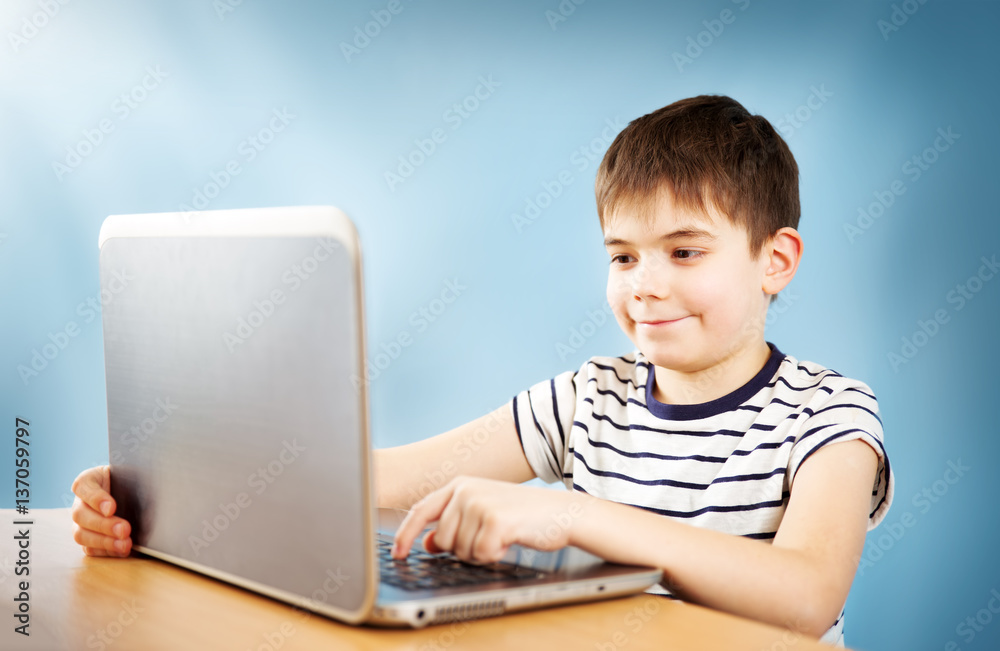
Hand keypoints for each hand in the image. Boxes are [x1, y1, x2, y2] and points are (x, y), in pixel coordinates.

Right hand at [70, 465, 131, 556]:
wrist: (135, 492)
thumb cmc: (131, 479)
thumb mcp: (131, 472)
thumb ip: (132, 477)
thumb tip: (149, 485)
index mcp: (88, 481)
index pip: (83, 487)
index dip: (95, 498)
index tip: (112, 507)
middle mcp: (80, 503)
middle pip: (80, 515)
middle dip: (104, 524)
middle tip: (125, 529)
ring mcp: (81, 523)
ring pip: (81, 534)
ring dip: (104, 541)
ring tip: (125, 544)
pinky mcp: (88, 539)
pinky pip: (90, 549)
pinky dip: (106, 551)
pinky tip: (121, 550)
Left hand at [390, 476, 588, 563]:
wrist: (562, 512)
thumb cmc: (523, 515)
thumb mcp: (482, 515)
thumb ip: (453, 524)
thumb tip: (426, 543)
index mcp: (459, 485)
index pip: (420, 511)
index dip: (405, 535)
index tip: (397, 554)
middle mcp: (465, 490)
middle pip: (441, 540)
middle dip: (461, 549)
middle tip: (487, 538)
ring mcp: (479, 503)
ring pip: (460, 550)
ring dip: (479, 552)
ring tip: (500, 536)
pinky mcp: (495, 520)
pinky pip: (481, 555)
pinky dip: (494, 555)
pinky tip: (509, 540)